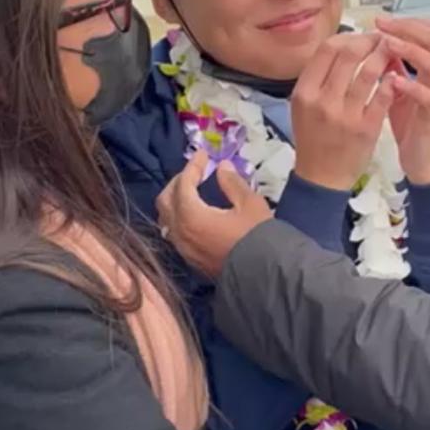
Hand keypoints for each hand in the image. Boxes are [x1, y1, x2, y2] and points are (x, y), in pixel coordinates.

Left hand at [157, 151, 272, 278]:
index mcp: (192, 215)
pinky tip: (194, 214)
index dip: (193, 166)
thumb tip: (222, 167)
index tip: (203, 154)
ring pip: (166, 218)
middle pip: (166, 199)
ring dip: (175, 200)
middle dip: (178, 182)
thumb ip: (232, 183)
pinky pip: (174, 233)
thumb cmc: (257, 237)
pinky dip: (179, 217)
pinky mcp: (189, 259)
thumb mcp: (250, 204)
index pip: (183, 183)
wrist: (263, 276)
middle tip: (195, 172)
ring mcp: (182, 248)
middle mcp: (180, 232)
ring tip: (192, 191)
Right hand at [290, 33, 396, 190]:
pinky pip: (383, 96)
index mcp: (305, 92)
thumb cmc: (314, 138)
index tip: (359, 37)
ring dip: (383, 56)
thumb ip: (317, 77)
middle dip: (369, 41)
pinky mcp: (367, 128)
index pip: (327, 49)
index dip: (347, 37)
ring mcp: (346, 115)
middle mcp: (323, 101)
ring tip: (391, 52)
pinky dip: (391, 81)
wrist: (322, 177)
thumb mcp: (303, 105)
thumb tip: (340, 45)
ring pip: (369, 71)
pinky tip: (393, 77)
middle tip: (380, 39)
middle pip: (349, 54)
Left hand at [374, 14, 429, 185]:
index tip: (380, 19)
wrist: (423, 160)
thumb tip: (376, 45)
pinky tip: (393, 81)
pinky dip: (411, 86)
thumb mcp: (398, 89)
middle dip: (406, 28)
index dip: (405, 22)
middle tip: (382, 24)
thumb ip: (392, 68)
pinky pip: (427, 96)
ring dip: (410, 51)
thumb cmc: (411, 124)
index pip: (426, 31)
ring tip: (388, 44)